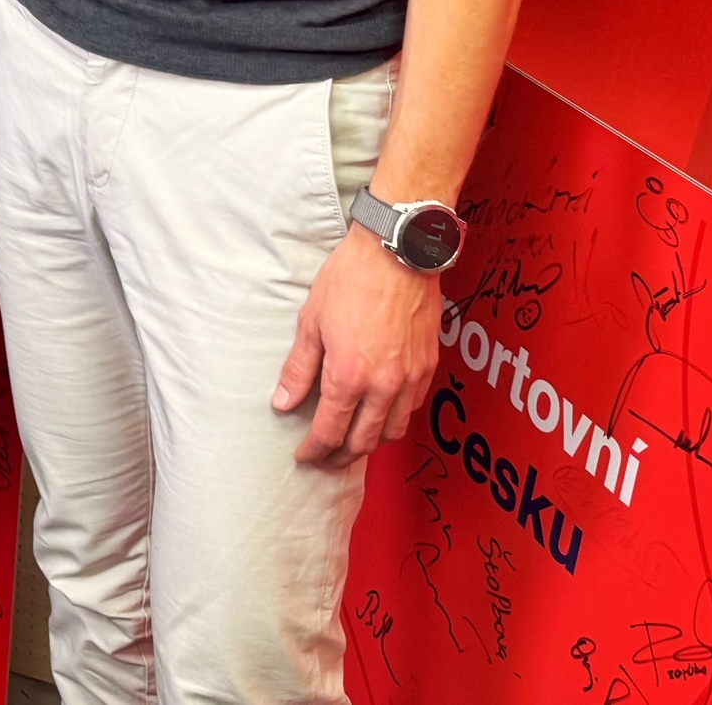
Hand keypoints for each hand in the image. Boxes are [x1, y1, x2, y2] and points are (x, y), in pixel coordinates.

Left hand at [274, 225, 439, 465]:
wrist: (397, 252)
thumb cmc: (351, 279)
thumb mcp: (311, 321)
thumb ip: (299, 368)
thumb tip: (283, 402)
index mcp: (349, 375)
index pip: (329, 431)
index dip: (314, 450)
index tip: (304, 457)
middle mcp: (383, 385)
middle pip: (363, 443)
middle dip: (341, 457)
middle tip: (325, 458)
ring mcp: (410, 378)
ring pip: (392, 432)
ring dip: (371, 444)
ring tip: (352, 441)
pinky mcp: (428, 366)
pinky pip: (412, 409)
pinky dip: (394, 420)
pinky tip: (380, 412)